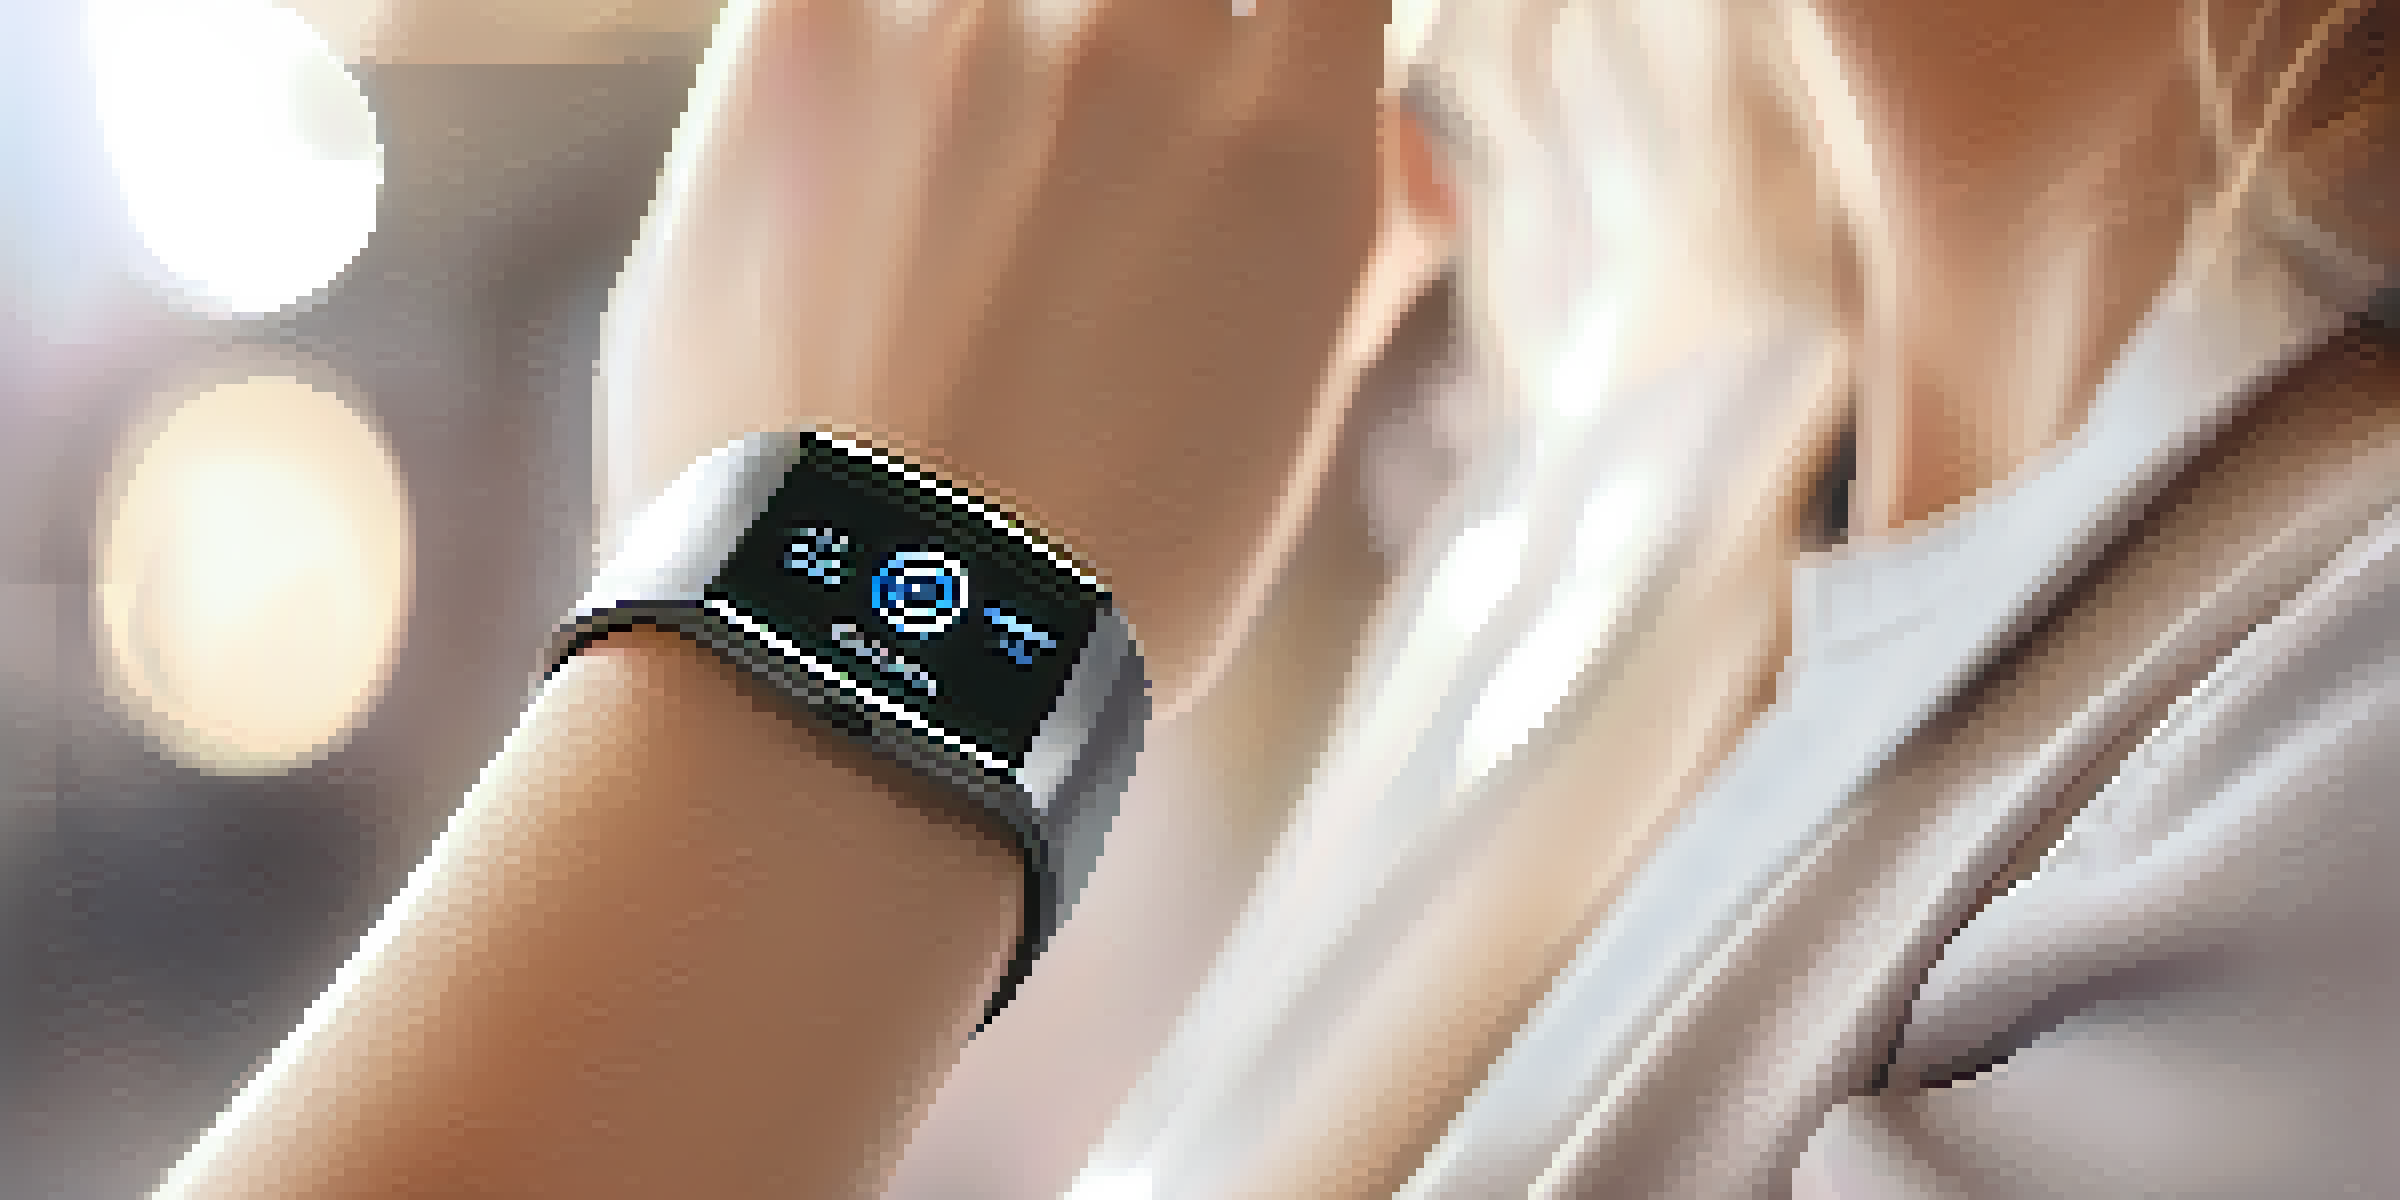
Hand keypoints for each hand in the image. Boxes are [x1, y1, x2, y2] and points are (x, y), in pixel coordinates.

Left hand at [598, 0, 1406, 718]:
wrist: (863, 654)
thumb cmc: (1099, 574)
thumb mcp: (1290, 413)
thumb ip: (1353, 236)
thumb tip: (1398, 139)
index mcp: (1290, 130)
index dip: (1286, 26)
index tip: (1247, 70)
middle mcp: (1138, 35)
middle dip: (1142, 52)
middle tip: (1091, 168)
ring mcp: (956, 19)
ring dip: (1004, 53)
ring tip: (965, 195)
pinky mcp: (797, 33)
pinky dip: (872, 50)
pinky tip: (854, 177)